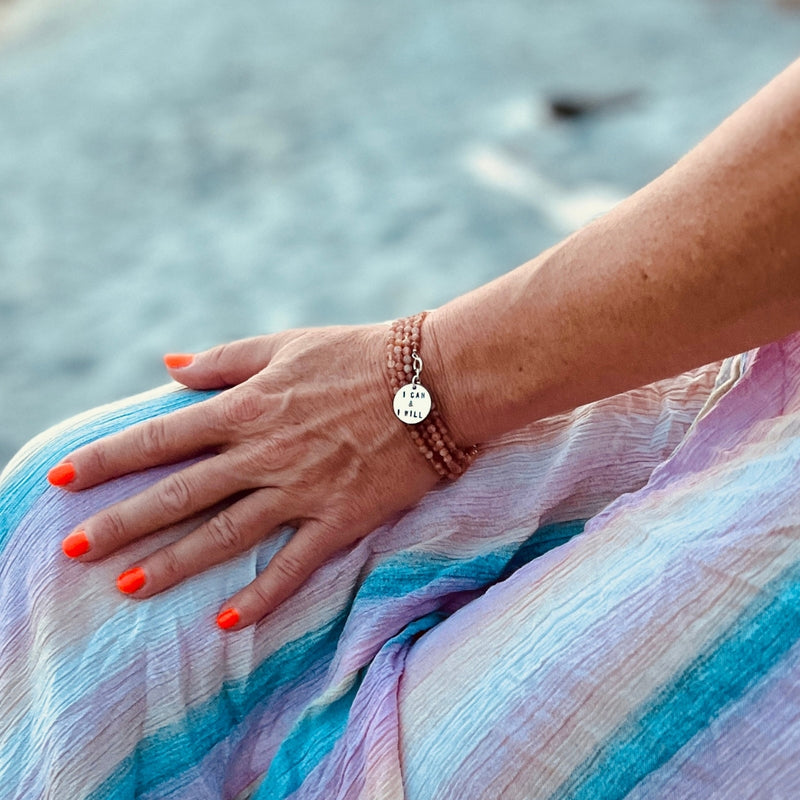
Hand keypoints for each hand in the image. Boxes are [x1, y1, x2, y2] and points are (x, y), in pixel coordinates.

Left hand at [51, 324, 438, 628]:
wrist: (433, 382)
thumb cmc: (359, 355)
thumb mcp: (287, 344)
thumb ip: (224, 359)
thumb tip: (167, 365)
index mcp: (248, 407)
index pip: (162, 436)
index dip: (108, 458)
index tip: (64, 479)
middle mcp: (265, 453)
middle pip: (180, 494)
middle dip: (123, 522)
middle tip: (75, 549)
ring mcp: (302, 489)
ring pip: (225, 534)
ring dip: (173, 563)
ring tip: (127, 588)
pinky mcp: (340, 517)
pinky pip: (296, 564)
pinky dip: (264, 595)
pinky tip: (231, 622)